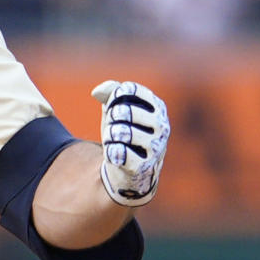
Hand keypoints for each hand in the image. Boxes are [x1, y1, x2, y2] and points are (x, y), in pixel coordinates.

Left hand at [90, 80, 168, 206]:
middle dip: (111, 119)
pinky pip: (117, 151)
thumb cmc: (124, 132)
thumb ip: (110, 92)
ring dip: (109, 136)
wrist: (130, 169)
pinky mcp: (143, 166)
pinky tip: (117, 155)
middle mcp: (161, 126)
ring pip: (118, 132)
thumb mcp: (117, 108)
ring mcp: (155, 147)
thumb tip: (97, 92)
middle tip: (116, 127)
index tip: (116, 105)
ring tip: (116, 141)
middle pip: (122, 111)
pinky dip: (110, 152)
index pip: (130, 90)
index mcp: (158, 107)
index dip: (115, 97)